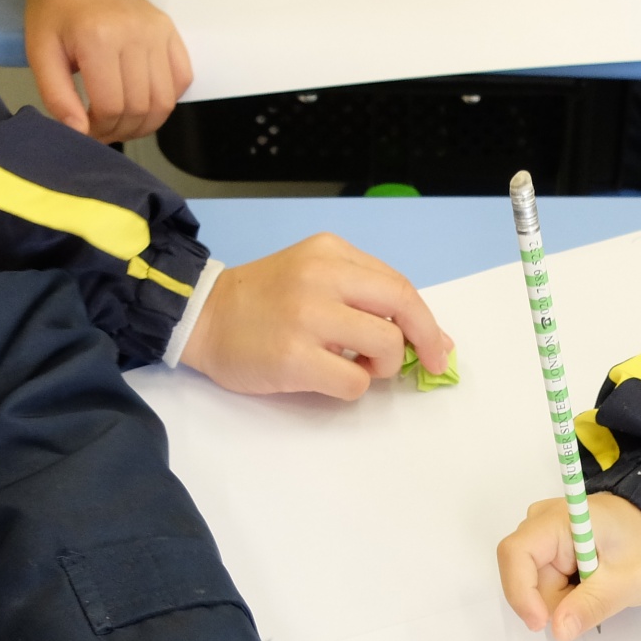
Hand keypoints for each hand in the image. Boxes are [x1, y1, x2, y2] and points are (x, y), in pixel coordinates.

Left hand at [24, 0, 191, 141]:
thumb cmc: (56, 15)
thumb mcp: (41, 53)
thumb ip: (57, 97)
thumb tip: (80, 134)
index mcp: (99, 39)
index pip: (111, 106)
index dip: (100, 129)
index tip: (88, 130)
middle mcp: (135, 35)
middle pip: (140, 108)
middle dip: (122, 129)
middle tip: (105, 130)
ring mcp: (157, 33)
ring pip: (164, 101)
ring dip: (146, 123)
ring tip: (125, 122)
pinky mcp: (170, 32)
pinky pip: (181, 80)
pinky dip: (166, 100)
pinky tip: (145, 100)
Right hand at [181, 235, 452, 399]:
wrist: (203, 316)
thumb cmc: (264, 302)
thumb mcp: (314, 276)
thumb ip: (367, 296)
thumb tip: (434, 337)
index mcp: (330, 252)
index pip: (399, 285)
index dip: (426, 322)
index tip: (438, 347)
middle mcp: (321, 276)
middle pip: (402, 307)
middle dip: (423, 341)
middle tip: (420, 365)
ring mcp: (307, 315)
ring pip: (386, 345)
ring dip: (383, 367)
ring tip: (357, 366)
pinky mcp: (293, 356)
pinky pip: (354, 382)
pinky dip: (353, 388)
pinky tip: (328, 377)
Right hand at [496, 493, 640, 640]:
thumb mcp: (629, 582)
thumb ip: (592, 605)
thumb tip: (559, 631)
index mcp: (559, 519)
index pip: (516, 553)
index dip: (521, 592)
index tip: (541, 623)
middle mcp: (541, 521)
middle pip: (525, 575)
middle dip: (554, 599)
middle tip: (594, 597)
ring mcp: (541, 534)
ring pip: (534, 584)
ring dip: (563, 597)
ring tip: (597, 585)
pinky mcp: (546, 547)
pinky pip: (542, 582)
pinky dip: (565, 592)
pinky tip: (588, 583)